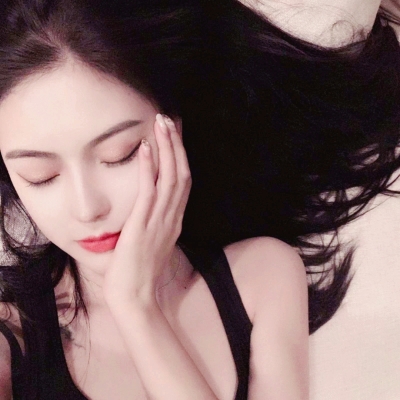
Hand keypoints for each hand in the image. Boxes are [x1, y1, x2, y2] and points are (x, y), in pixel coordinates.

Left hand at [103, 114, 190, 306]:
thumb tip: (148, 208)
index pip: (182, 182)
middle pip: (181, 173)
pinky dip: (149, 169)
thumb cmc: (139, 272)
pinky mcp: (142, 226)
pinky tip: (146, 149)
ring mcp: (159, 221)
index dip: (180, 156)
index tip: (175, 135)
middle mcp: (171, 217)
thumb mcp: (152, 243)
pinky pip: (148, 193)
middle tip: (169, 120)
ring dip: (166, 149)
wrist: (136, 298)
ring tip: (160, 124)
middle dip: (176, 145)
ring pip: (170, 178)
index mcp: (173, 220)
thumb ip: (154, 223)